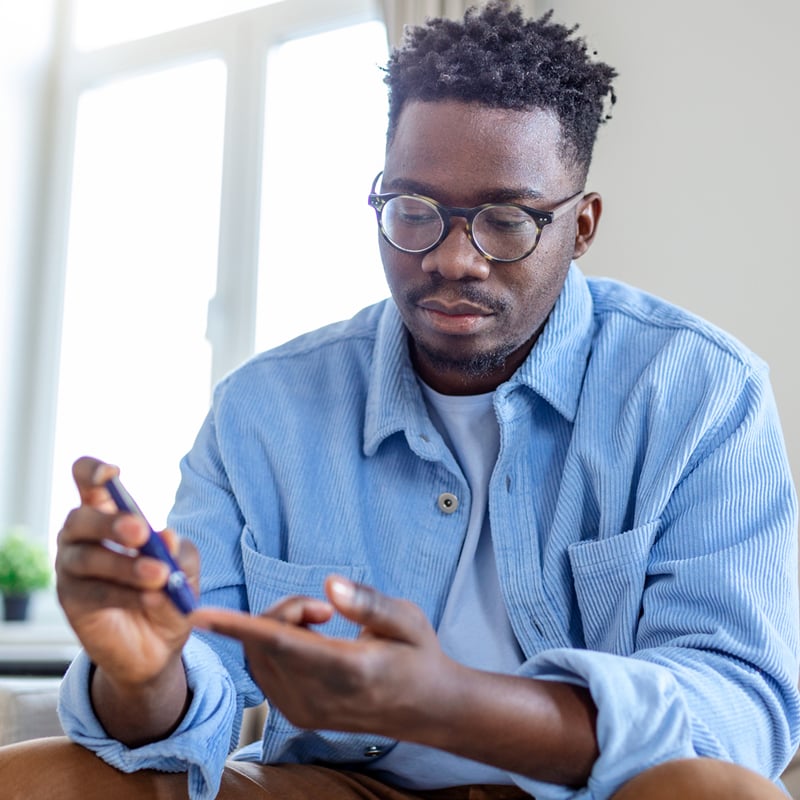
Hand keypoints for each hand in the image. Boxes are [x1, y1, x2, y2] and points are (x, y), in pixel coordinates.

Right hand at [56, 456, 198, 686]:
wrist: (159, 645)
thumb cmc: (169, 590)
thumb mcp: (184, 566)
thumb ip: (179, 551)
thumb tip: (168, 537)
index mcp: (108, 512)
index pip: (86, 480)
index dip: (93, 471)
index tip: (112, 474)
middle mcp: (82, 535)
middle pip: (81, 518)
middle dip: (111, 523)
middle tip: (142, 533)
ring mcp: (72, 567)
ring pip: (88, 558)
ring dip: (126, 565)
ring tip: (159, 575)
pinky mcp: (72, 600)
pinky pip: (93, 592)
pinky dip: (124, 593)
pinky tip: (150, 598)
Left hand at [192, 576, 456, 739]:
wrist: (427, 709)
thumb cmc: (418, 656)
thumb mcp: (407, 619)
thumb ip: (368, 602)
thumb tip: (329, 584)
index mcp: (348, 671)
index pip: (281, 644)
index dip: (238, 626)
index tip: (200, 614)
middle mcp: (318, 698)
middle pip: (266, 642)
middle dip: (282, 610)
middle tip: (323, 608)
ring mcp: (304, 712)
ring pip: (259, 657)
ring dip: (276, 626)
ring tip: (321, 622)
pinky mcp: (297, 715)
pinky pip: (264, 670)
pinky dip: (273, 645)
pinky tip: (309, 641)